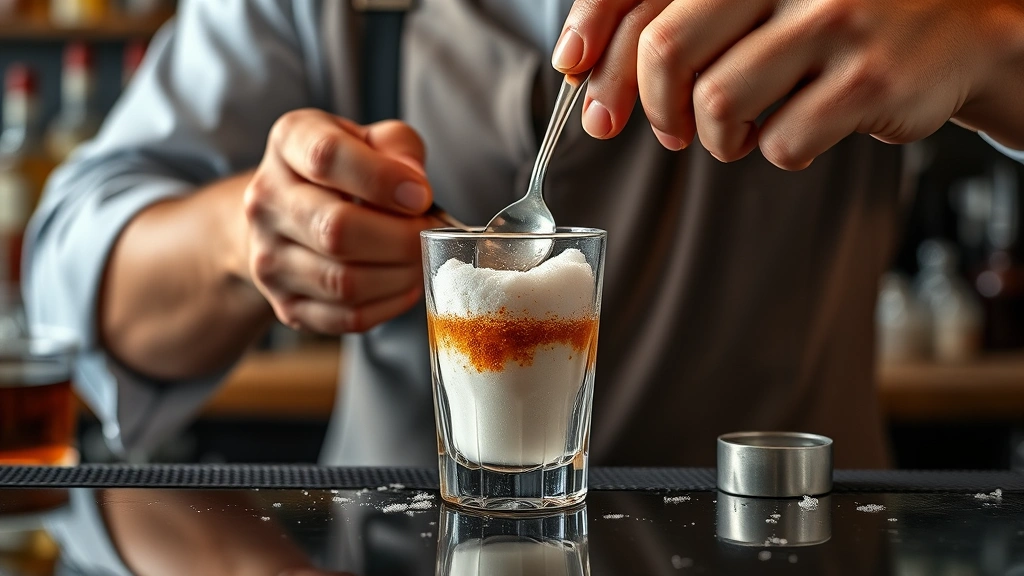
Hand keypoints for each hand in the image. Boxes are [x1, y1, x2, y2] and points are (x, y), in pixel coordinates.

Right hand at [244, 109, 436, 333]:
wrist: (292, 216)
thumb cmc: (347, 172)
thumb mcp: (373, 138)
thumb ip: (400, 147)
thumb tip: (415, 189)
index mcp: (288, 142)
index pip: (326, 157)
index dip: (382, 178)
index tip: (421, 195)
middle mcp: (266, 200)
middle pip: (335, 228)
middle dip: (401, 237)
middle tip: (429, 234)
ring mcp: (269, 259)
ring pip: (344, 281)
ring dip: (400, 274)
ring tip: (420, 259)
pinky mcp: (286, 305)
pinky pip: (347, 318)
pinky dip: (389, 305)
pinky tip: (403, 284)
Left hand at [553, 0, 1023, 168]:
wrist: (955, 27)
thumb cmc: (834, 18)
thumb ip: (684, 18)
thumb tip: (586, 69)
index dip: (594, 31)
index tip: (574, 70)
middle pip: (667, 48)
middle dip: (649, 103)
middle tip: (661, 127)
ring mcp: (834, 19)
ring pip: (716, 103)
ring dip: (712, 137)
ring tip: (738, 131)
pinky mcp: (866, 78)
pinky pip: (778, 141)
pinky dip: (772, 150)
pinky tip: (796, 130)